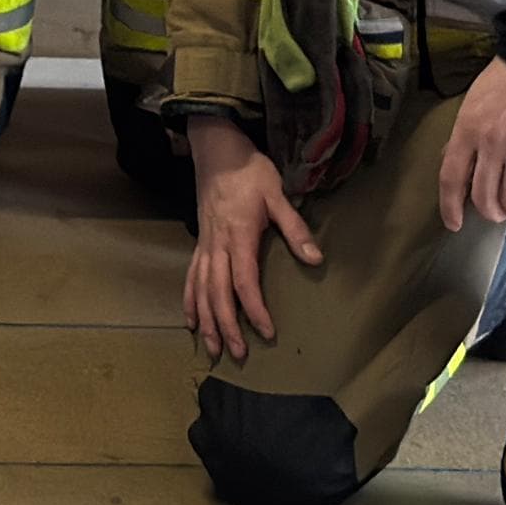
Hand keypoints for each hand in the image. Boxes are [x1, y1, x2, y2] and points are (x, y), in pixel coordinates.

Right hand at [181, 112, 318, 359]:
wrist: (217, 150)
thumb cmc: (250, 171)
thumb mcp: (277, 194)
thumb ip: (294, 228)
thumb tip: (315, 258)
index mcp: (239, 236)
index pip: (245, 283)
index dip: (255, 310)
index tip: (267, 332)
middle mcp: (217, 246)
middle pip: (218, 294)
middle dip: (227, 327)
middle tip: (237, 354)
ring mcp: (205, 245)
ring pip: (201, 291)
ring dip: (206, 321)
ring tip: (212, 348)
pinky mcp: (200, 242)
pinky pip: (191, 277)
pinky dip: (190, 301)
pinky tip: (191, 320)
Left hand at [437, 53, 505, 230]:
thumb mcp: (474, 102)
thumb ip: (464, 134)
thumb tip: (453, 160)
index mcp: (468, 129)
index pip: (451, 179)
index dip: (450, 207)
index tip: (455, 224)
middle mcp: (491, 143)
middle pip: (484, 198)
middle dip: (492, 212)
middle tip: (500, 209)